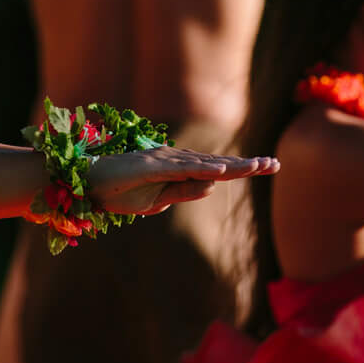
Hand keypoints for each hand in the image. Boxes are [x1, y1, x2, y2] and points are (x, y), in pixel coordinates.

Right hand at [88, 148, 279, 216]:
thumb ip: (183, 193)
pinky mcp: (150, 165)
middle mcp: (175, 161)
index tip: (267, 166)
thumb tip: (212, 186)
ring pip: (205, 164)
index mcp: (179, 171)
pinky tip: (222, 171)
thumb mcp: (158, 201)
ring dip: (232, 165)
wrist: (88, 186)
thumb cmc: (120, 192)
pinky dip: (202, 169)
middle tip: (275, 163)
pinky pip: (181, 169)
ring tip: (258, 166)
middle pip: (217, 163)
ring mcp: (164, 161)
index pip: (216, 171)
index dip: (242, 168)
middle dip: (247, 164)